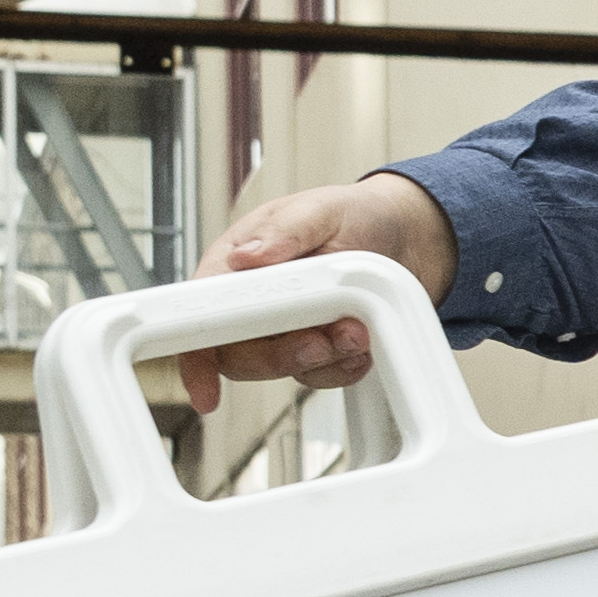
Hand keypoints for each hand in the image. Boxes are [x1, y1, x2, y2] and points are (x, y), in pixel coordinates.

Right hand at [187, 172, 456, 405]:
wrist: (401, 236)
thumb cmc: (351, 215)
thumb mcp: (319, 210)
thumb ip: (284, 232)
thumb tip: (246, 257)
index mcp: (234, 265)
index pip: (199, 313)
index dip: (195, 352)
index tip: (205, 386)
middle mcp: (251, 302)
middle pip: (239, 354)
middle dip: (282, 355)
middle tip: (323, 339)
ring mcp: (283, 330)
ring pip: (283, 369)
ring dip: (322, 360)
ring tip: (356, 331)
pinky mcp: (316, 348)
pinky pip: (320, 377)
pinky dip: (344, 367)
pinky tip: (364, 343)